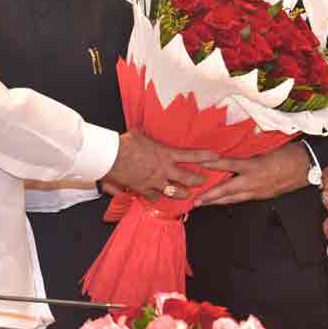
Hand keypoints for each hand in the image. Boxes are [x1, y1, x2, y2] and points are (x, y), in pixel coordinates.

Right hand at [103, 130, 220, 202]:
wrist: (111, 157)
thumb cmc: (124, 143)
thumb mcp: (138, 135)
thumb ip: (143, 135)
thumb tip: (138, 131)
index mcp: (165, 154)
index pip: (191, 155)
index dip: (205, 157)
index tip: (216, 156)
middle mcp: (164, 170)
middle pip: (188, 179)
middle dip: (198, 181)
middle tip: (203, 182)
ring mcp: (155, 182)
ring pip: (175, 192)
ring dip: (182, 194)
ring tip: (186, 195)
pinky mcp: (144, 190)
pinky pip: (154, 197)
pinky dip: (156, 197)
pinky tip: (156, 197)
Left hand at [193, 142, 308, 205]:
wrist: (309, 166)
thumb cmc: (289, 153)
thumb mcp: (267, 148)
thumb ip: (249, 151)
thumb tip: (233, 150)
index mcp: (255, 166)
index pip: (230, 164)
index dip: (214, 164)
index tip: (200, 164)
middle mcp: (255, 181)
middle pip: (227, 190)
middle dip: (210, 196)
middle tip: (195, 200)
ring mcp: (259, 191)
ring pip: (234, 198)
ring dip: (217, 201)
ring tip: (203, 203)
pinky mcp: (263, 196)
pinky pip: (243, 199)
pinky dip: (230, 200)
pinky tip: (223, 201)